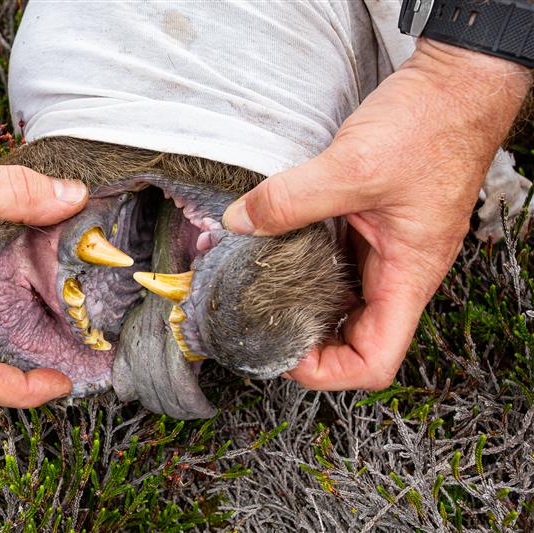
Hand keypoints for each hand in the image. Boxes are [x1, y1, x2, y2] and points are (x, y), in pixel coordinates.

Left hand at [223, 39, 530, 389]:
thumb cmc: (431, 127)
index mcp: (408, 277)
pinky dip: (305, 264)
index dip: (328, 371)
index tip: (284, 353)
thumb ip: (290, 199)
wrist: (458, 84)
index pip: (375, 361)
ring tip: (256, 293)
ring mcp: (386, 250)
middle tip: (258, 325)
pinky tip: (274, 248)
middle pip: (354, 340)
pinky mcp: (373, 225)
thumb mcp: (353, 167)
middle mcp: (399, 272)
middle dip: (306, 342)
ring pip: (343, 301)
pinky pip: (338, 262)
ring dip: (302, 304)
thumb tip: (241, 222)